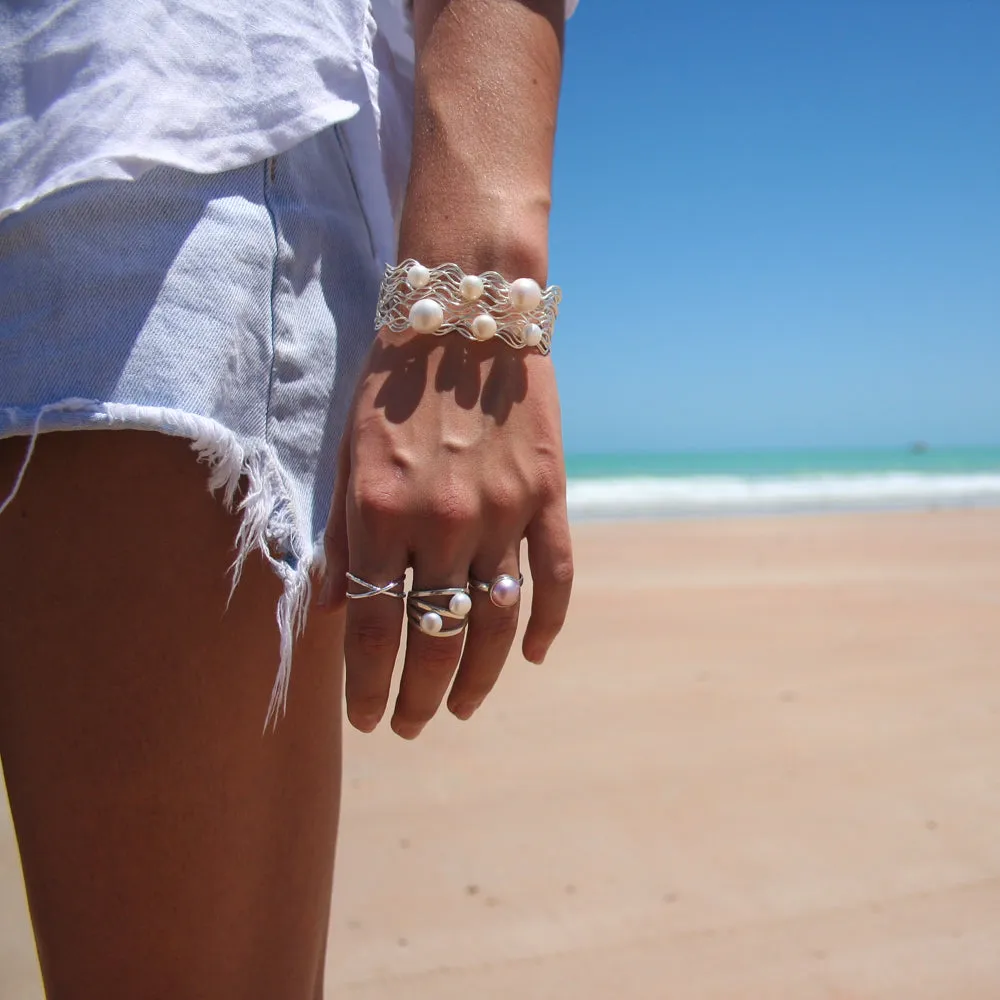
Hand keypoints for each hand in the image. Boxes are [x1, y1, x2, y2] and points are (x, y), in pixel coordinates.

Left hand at [323, 331, 572, 737]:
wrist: (466, 312)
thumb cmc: (394, 383)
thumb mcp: (347, 452)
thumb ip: (340, 535)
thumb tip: (332, 611)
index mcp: (380, 513)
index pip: (373, 631)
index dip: (368, 688)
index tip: (367, 719)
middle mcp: (442, 522)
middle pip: (436, 640)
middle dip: (418, 697)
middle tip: (411, 724)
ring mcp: (503, 511)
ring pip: (498, 622)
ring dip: (480, 678)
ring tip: (461, 708)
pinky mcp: (548, 496)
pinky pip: (555, 577)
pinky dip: (547, 624)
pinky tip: (533, 655)